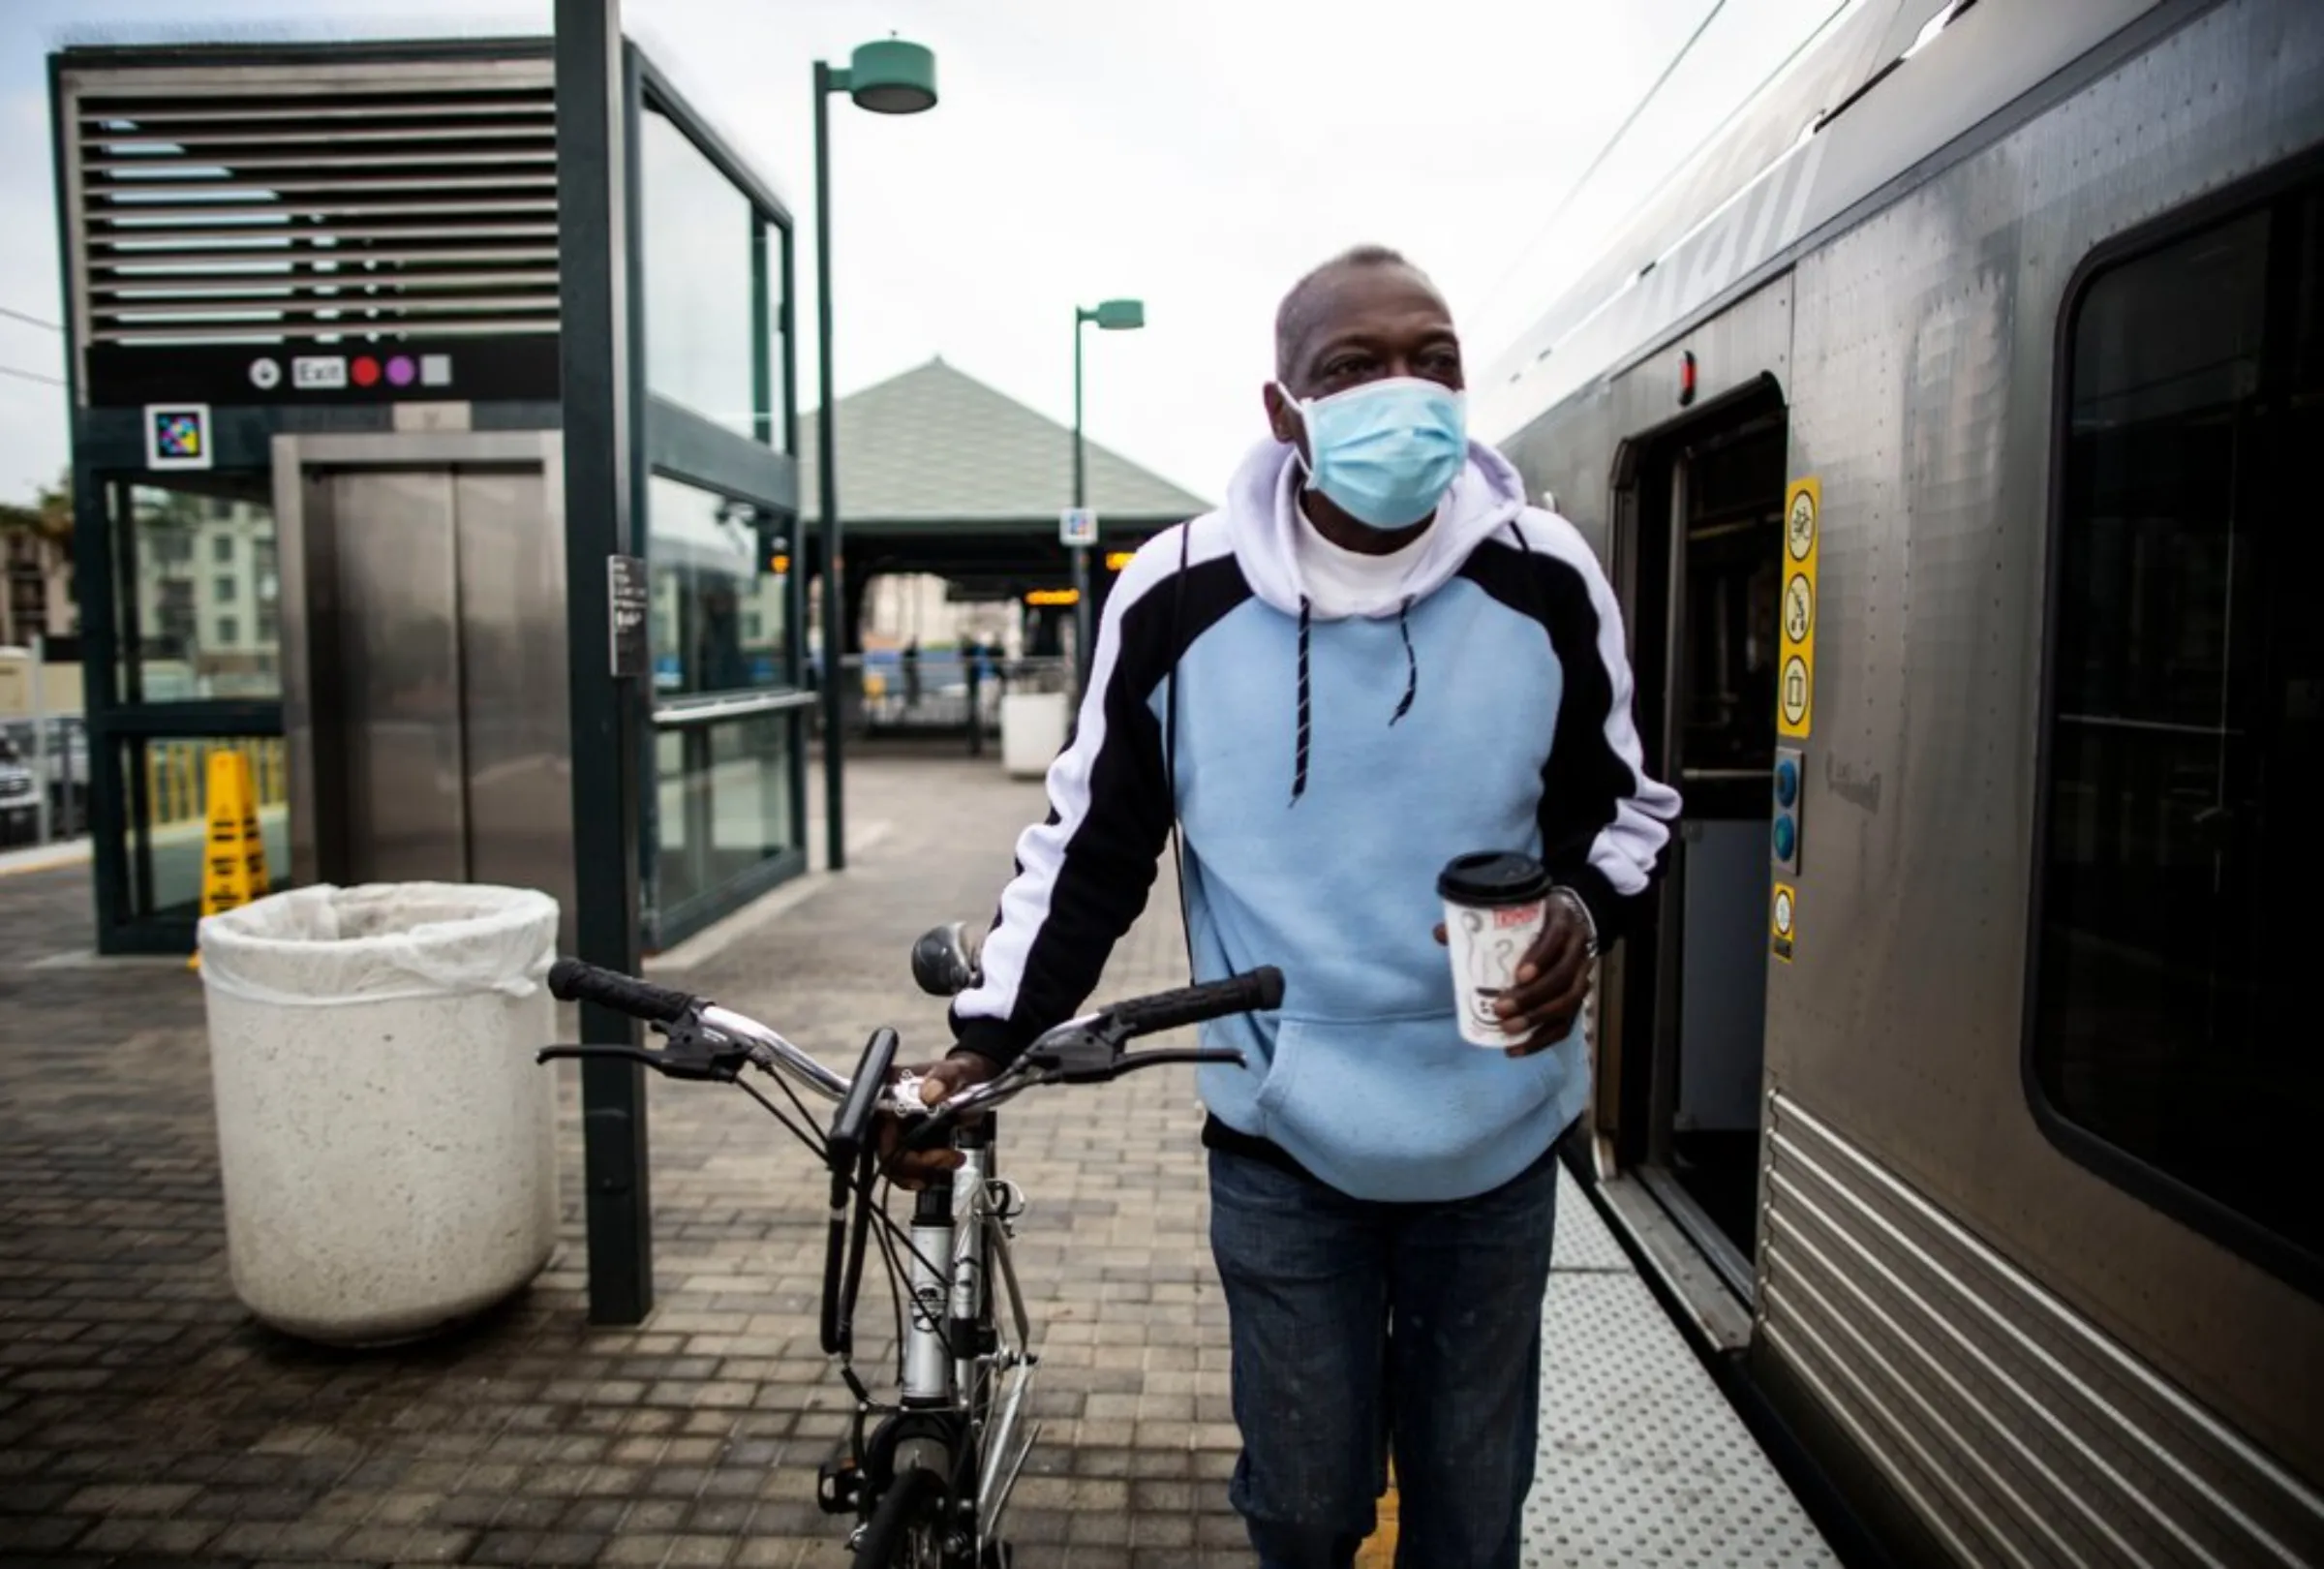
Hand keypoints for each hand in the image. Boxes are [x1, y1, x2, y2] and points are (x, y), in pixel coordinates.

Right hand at [878, 1051, 1000, 1189]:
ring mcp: (896, 1130)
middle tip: (949, 1159)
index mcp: (886, 1092)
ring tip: (953, 1160)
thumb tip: (929, 1094)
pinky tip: (948, 1163)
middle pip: (884, 1153)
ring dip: (923, 1172)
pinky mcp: (909, 1143)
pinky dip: (927, 1172)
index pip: (877, 1130)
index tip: (927, 1157)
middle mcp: (885, 1113)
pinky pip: (909, 1168)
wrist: (971, 1080)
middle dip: (915, 1165)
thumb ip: (943, 1078)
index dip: (895, 1151)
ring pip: (894, 1165)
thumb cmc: (958, 1073)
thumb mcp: (954, 1071)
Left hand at [1432, 898, 1592, 1059]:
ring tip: (1508, 1029)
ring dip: (1537, 1020)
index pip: (1557, 939)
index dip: (1541, 958)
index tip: (1518, 975)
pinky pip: (1566, 1024)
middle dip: (1532, 997)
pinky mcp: (1578, 1000)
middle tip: (1501, 1009)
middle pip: (1563, 977)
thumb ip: (1480, 919)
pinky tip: (1516, 1049)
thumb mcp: (1514, 910)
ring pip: (1569, 1002)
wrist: (1568, 922)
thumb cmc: (1534, 918)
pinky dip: (1541, 1040)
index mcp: (1562, 922)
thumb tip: (1441, 934)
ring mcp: (1582, 976)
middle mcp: (1578, 949)